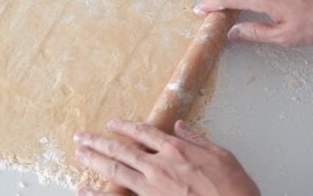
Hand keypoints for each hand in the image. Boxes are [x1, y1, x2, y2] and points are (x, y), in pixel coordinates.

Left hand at [73, 119, 258, 195]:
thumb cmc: (233, 186)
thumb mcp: (221, 154)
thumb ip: (197, 138)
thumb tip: (180, 125)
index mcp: (176, 149)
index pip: (143, 132)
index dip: (125, 127)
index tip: (112, 124)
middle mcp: (159, 165)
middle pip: (121, 150)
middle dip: (99, 142)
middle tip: (80, 136)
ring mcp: (152, 186)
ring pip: (115, 170)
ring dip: (94, 160)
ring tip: (79, 153)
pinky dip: (98, 195)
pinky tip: (83, 190)